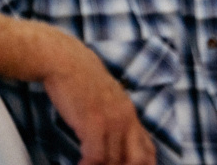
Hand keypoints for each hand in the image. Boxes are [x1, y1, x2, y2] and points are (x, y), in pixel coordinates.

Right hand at [43, 41, 155, 164]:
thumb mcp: (108, 101)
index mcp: (131, 115)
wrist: (68, 62)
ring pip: (114, 161)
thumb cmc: (83, 83)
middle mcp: (127, 119)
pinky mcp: (94, 122)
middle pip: (137, 159)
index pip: (148, 150)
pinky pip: (96, 157)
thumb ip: (116, 119)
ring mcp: (112, 121)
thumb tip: (116, 141)